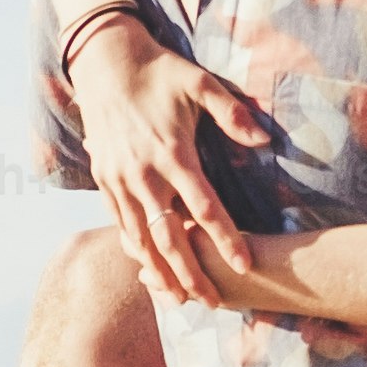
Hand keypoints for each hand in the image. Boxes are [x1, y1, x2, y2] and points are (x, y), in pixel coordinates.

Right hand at [74, 33, 272, 304]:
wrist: (105, 63)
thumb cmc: (159, 72)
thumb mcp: (200, 84)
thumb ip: (232, 113)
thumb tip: (263, 139)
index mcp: (173, 154)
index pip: (205, 209)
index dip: (226, 240)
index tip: (245, 265)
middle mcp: (144, 174)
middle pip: (170, 238)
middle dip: (191, 274)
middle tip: (212, 302)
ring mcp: (120, 180)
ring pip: (140, 239)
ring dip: (159, 272)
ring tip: (178, 299)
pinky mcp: (104, 180)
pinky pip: (119, 224)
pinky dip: (134, 249)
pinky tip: (148, 268)